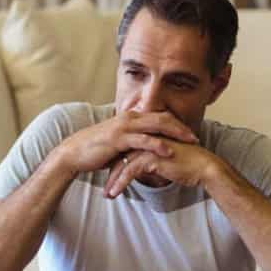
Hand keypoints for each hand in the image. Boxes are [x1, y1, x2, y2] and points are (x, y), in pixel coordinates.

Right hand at [57, 110, 197, 175]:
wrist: (74, 154)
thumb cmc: (97, 150)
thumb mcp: (120, 144)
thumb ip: (135, 143)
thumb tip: (148, 151)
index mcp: (132, 118)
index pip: (160, 117)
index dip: (177, 124)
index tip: (190, 134)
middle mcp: (130, 118)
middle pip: (163, 118)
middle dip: (182, 127)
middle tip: (196, 137)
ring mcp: (125, 127)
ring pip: (157, 126)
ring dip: (176, 133)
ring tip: (190, 142)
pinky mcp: (119, 138)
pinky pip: (143, 140)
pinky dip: (158, 144)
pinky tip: (169, 151)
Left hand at [104, 140, 220, 197]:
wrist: (203, 166)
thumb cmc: (188, 165)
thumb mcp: (166, 161)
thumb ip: (154, 161)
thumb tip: (144, 170)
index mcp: (150, 137)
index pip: (127, 150)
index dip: (117, 165)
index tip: (111, 180)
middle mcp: (147, 139)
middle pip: (122, 156)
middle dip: (112, 174)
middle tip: (105, 190)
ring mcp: (148, 148)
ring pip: (123, 164)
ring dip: (113, 181)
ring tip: (108, 195)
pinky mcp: (151, 158)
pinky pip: (129, 171)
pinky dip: (120, 183)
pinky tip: (115, 193)